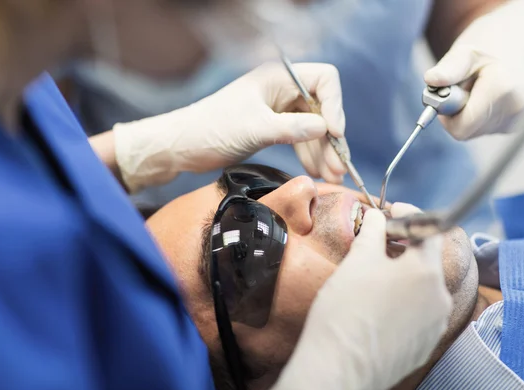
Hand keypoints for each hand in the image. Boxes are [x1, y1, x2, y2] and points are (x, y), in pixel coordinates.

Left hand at [113, 62, 345, 192]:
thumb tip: (326, 129)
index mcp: (279, 77)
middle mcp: (282, 90)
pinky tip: (317, 173)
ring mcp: (278, 109)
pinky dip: (309, 155)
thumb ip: (293, 128)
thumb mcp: (256, 128)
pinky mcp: (272, 127)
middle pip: (322, 109)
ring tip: (333, 177)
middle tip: (340, 167)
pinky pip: (299, 139)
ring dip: (323, 152)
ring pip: (312, 128)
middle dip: (332, 139)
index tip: (334, 133)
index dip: (335, 105)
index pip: (324, 80)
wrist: (183, 146)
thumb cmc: (212, 129)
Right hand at [267, 208, 451, 389]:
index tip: (391, 212)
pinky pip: (418, 314)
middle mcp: (439, 298)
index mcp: (426, 272)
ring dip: (403, 276)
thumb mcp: (358, 260)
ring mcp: (434, 325)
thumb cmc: (345, 310)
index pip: (429, 230)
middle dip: (403, 247)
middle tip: (377, 244)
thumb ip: (373, 232)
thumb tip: (377, 217)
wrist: (338, 366)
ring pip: (422, 288)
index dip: (409, 216)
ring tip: (374, 278)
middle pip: (426, 261)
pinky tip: (378, 306)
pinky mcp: (424, 346)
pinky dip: (403, 302)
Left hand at [424, 0, 523, 139]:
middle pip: (470, 131)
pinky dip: (486, 115)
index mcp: (503, 90)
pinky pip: (492, 129)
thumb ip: (448, 68)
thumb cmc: (494, 41)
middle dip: (460, 112)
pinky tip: (494, 95)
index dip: (447, 117)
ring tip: (483, 87)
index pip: (462, 128)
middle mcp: (518, 109)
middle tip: (466, 86)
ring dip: (473, 113)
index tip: (446, 97)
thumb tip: (431, 80)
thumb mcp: (466, 51)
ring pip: (480, 131)